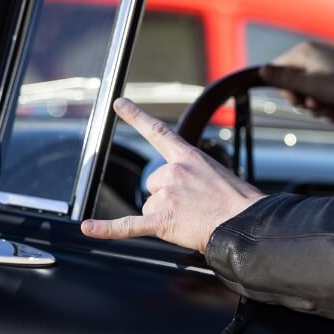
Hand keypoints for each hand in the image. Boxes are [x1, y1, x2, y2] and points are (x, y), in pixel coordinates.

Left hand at [81, 98, 265, 252]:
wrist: (245, 223)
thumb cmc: (239, 203)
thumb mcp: (218, 175)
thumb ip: (195, 177)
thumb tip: (186, 194)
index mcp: (188, 157)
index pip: (158, 132)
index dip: (136, 116)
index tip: (120, 104)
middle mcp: (173, 171)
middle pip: (153, 184)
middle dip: (168, 197)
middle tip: (193, 206)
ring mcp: (166, 195)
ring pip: (150, 207)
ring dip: (166, 215)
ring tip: (191, 219)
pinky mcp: (162, 220)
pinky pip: (128, 225)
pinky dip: (106, 229)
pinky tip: (88, 228)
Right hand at [261, 41, 333, 121]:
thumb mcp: (310, 85)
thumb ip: (284, 78)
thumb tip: (260, 71)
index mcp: (303, 52)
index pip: (277, 70)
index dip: (283, 89)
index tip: (296, 100)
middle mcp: (313, 55)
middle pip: (294, 83)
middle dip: (303, 101)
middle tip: (315, 106)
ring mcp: (327, 65)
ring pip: (310, 91)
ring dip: (317, 106)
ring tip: (330, 113)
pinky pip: (324, 92)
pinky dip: (327, 104)